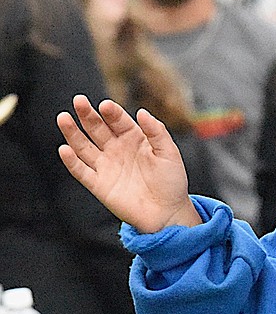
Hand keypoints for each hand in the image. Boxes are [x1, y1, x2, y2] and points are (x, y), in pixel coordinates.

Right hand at [56, 95, 199, 232]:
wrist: (168, 212)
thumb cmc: (172, 181)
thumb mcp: (169, 153)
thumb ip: (157, 132)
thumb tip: (142, 112)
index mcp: (134, 139)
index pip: (118, 121)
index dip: (111, 112)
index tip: (106, 106)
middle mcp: (117, 150)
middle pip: (98, 129)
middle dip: (87, 115)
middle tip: (79, 101)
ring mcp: (106, 166)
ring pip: (84, 146)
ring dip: (73, 133)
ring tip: (64, 118)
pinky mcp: (98, 184)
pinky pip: (81, 171)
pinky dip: (72, 161)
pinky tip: (65, 149)